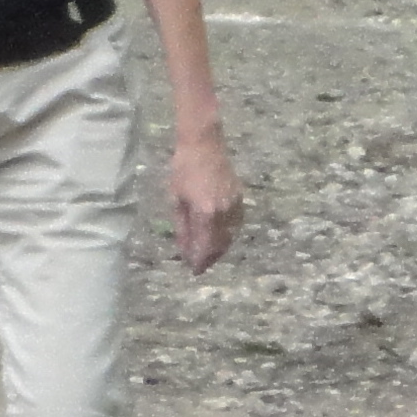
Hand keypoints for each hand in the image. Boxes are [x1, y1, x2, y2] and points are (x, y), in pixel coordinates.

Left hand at [168, 125, 242, 275]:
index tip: (193, 271)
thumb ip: (183, 228)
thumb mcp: (177, 200)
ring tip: (207, 254)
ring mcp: (235, 206)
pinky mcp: (240, 199)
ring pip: (230, 236)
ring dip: (219, 248)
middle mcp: (224, 213)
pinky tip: (217, 236)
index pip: (204, 247)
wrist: (204, 145)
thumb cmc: (183, 170)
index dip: (199, 261)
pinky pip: (235, 224)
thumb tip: (185, 250)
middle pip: (220, 245)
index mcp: (205, 213)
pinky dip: (227, 235)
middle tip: (199, 265)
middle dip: (210, 258)